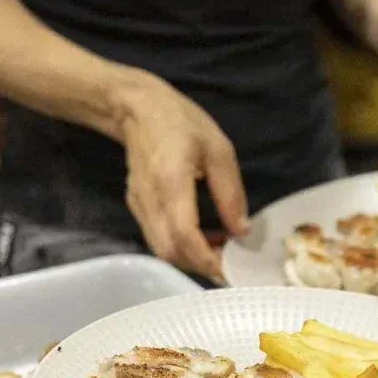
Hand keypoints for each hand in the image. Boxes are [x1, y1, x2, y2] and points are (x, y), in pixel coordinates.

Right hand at [120, 75, 247, 277]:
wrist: (135, 108)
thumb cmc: (181, 121)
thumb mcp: (218, 149)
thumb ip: (231, 193)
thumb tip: (241, 231)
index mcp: (171, 181)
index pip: (185, 235)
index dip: (207, 259)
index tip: (230, 268)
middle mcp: (150, 200)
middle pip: (170, 251)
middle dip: (201, 265)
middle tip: (229, 262)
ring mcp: (139, 206)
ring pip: (162, 250)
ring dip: (191, 259)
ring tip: (218, 250)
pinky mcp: (136, 207)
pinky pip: (157, 239)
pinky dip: (181, 248)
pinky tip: (202, 238)